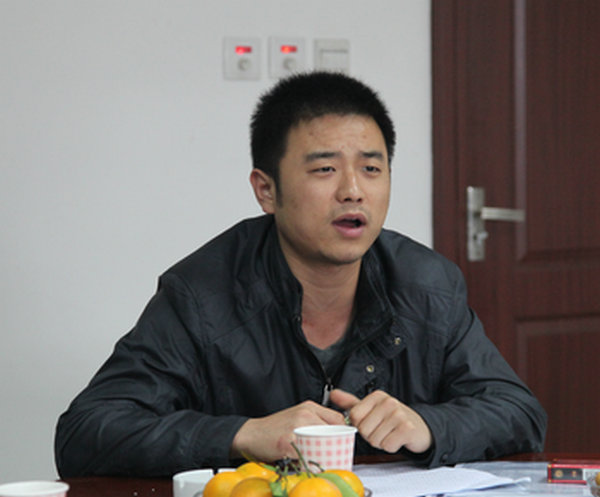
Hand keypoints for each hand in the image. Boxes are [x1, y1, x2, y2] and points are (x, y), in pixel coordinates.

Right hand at [230, 400, 344, 461]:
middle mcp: (304, 414)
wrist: (250, 434)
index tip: (342, 443)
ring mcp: (296, 428)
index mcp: (308, 407)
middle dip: (336, 446)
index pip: (337, 418)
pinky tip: (307, 466)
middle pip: (333, 431)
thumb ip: (315, 422)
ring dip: (325, 456)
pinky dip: (309, 463)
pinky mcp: (287, 442)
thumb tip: (336, 436)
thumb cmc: (274, 428)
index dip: (342, 433)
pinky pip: (306, 456)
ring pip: (322, 444)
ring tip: (324, 463)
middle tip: (336, 457)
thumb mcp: (297, 417)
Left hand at [330, 389, 431, 453]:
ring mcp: (399, 414)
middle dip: (371, 435)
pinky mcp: (407, 429)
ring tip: (390, 434)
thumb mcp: (372, 408)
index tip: (371, 423)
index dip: (360, 425)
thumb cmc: (393, 419)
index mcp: (377, 396)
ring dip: (381, 442)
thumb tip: (333, 394)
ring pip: (374, 439)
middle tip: (382, 430)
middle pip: (363, 429)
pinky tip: (397, 439)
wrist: (420, 428)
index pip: (354, 416)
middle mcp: (388, 402)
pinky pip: (387, 446)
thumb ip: (352, 403)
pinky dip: (391, 447)